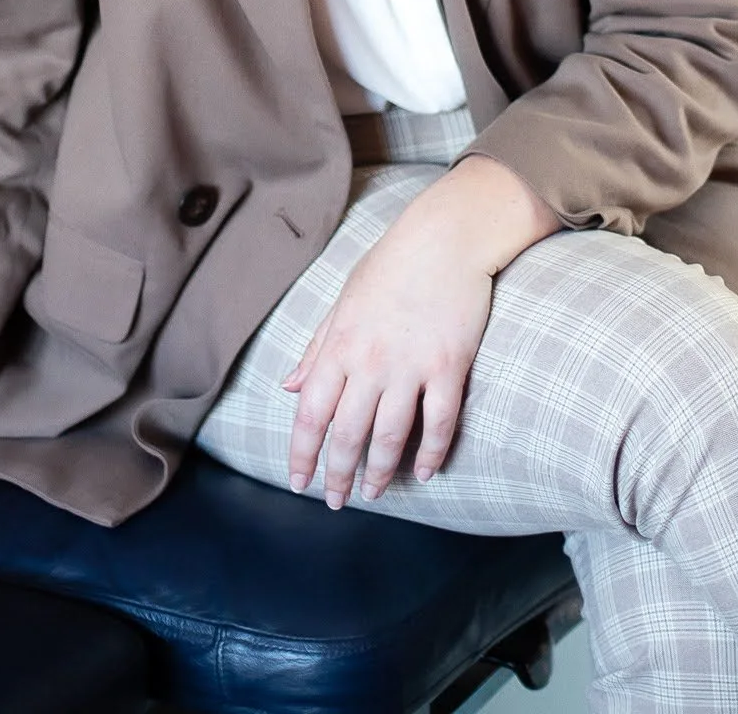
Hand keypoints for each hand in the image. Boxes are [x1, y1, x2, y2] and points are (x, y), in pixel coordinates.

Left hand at [283, 153, 560, 509]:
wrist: (447, 237)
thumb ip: (317, 347)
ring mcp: (412, 366)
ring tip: (375, 493)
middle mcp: (371, 361)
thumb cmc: (393, 264)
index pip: (311, 413)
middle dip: (339, 474)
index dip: (302, 454)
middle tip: (336, 501)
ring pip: (390, 437)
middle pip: (349, 434)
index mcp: (340, 344)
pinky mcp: (449, 366)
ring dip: (380, 472)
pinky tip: (425, 472)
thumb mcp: (344, 300)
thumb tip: (288, 386)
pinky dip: (432, 452)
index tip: (299, 482)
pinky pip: (439, 423)